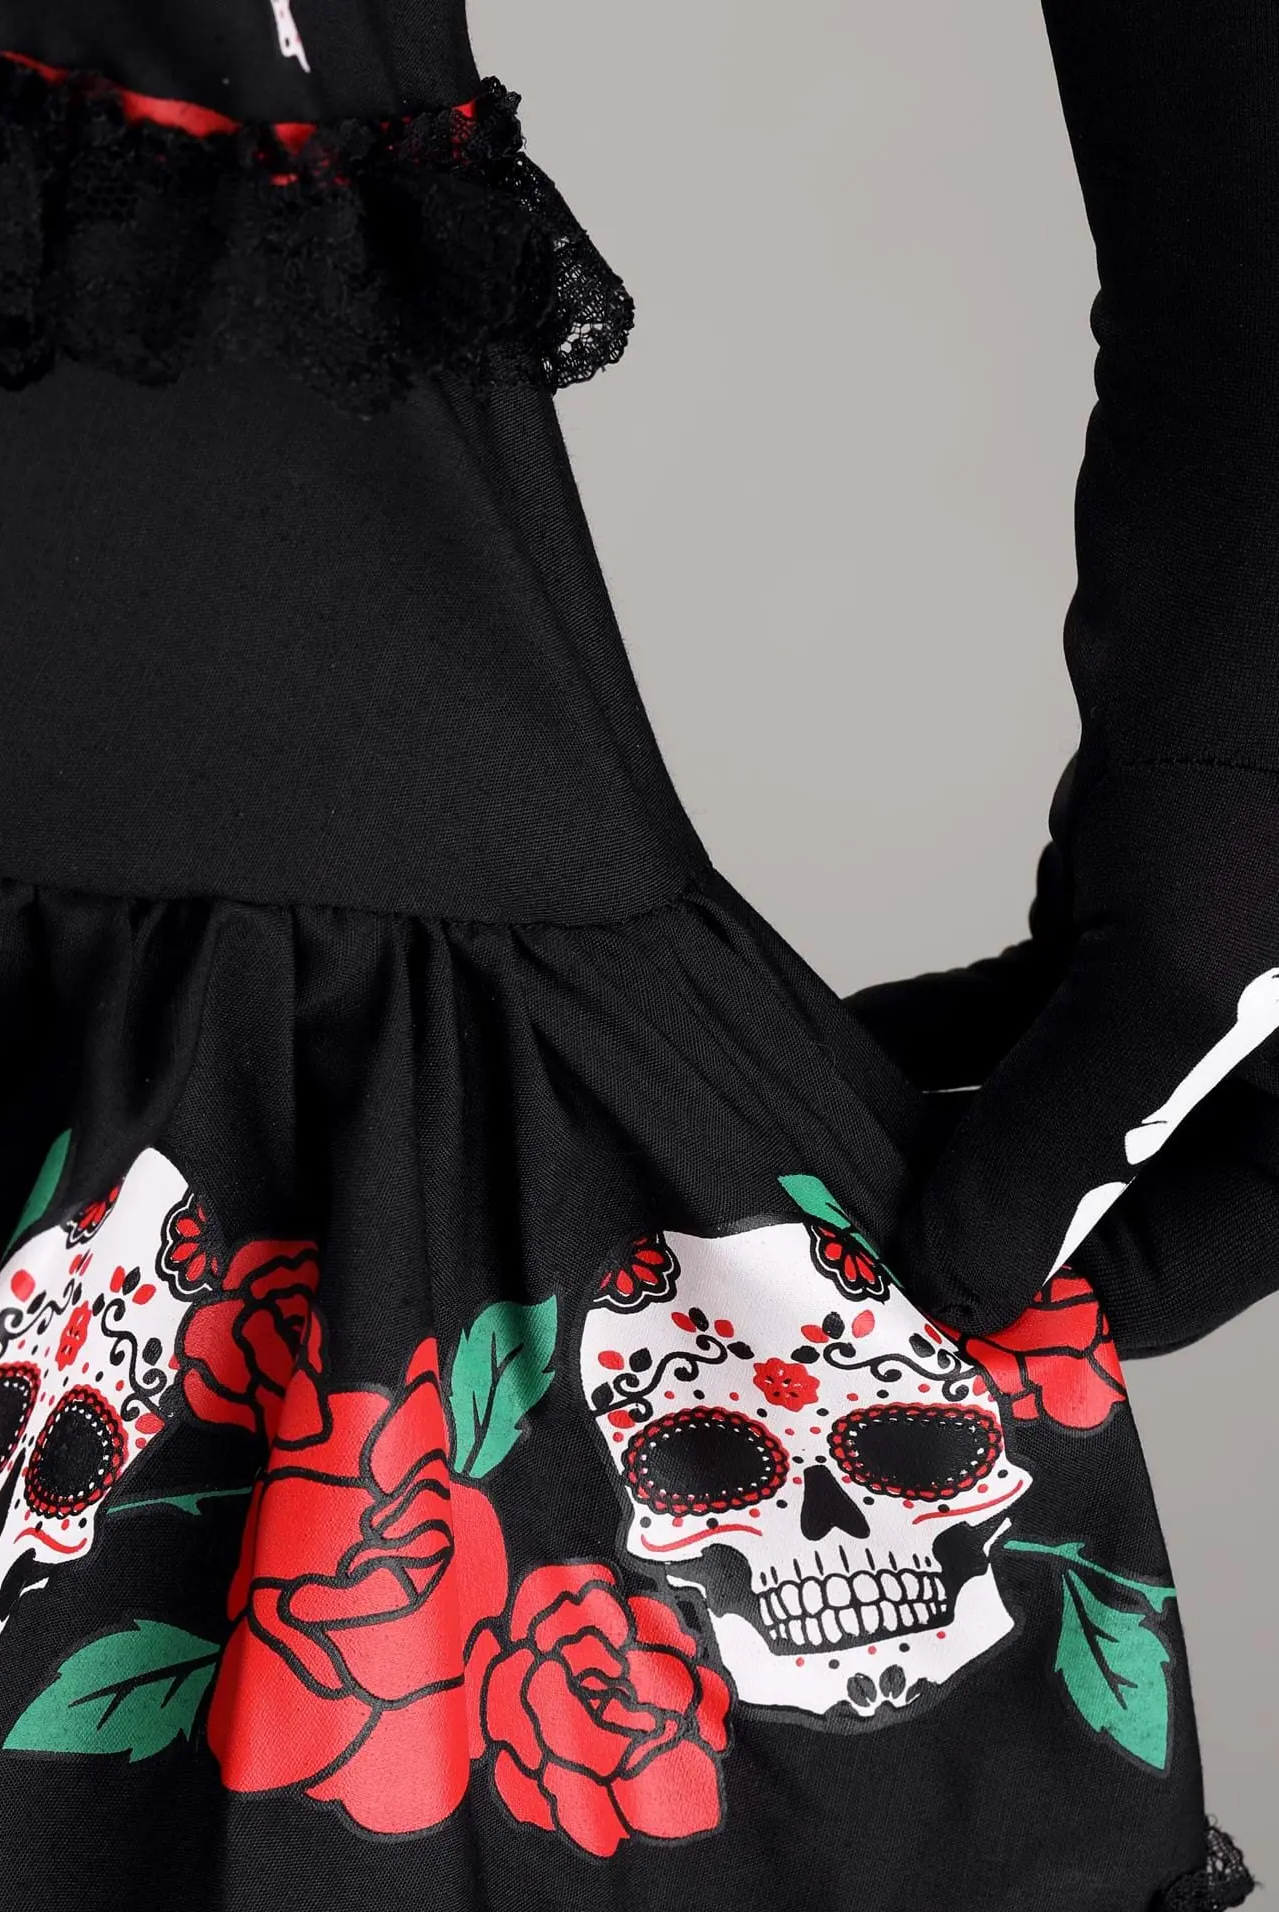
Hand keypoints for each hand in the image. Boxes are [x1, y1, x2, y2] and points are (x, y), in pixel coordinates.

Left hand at [851, 2, 1278, 1345]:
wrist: (1265, 429)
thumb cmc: (1269, 668)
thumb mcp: (1182, 943)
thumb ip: (1075, 1120)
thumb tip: (966, 1272)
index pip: (1201, 1266)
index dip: (1058, 1310)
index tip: (908, 1341)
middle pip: (1134, 1190)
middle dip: (988, 1212)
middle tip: (840, 1248)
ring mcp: (1235, 961)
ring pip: (1082, 1093)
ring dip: (954, 1122)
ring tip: (818, 1156)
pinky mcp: (1162, 876)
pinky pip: (1056, 997)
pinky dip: (962, 1032)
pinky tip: (849, 1048)